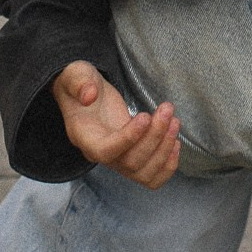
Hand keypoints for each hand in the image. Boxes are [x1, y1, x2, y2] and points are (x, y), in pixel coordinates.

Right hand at [53, 61, 180, 187]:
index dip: (128, 139)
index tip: (145, 116)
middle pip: (129, 162)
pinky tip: (175, 142)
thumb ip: (79, 82)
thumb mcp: (76, 74)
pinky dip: (167, 166)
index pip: (105, 151)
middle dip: (154, 137)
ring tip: (174, 121)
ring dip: (164, 149)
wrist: (88, 93)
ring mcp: (117, 159)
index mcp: (83, 137)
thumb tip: (89, 95)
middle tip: (167, 109)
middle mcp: (99, 154)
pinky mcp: (132, 157)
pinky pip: (151, 177)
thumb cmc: (82, 84)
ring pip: (143, 172)